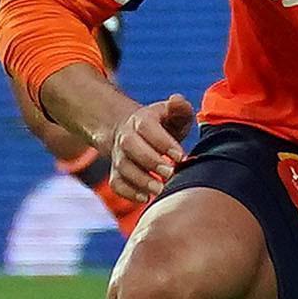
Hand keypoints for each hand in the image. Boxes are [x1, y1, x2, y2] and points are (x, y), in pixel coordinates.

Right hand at [107, 93, 197, 212]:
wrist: (131, 132)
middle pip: (130, 146)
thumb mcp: (172, 113)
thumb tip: (177, 100)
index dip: (162, 141)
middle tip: (170, 173)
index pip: (147, 127)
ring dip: (141, 180)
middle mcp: (126, 136)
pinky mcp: (117, 173)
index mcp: (142, 119)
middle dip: (150, 160)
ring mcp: (120, 155)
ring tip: (160, 189)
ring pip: (123, 167)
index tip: (180, 156)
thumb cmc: (161, 125)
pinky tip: (145, 198)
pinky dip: (128, 192)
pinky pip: (117, 183)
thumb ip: (179, 107)